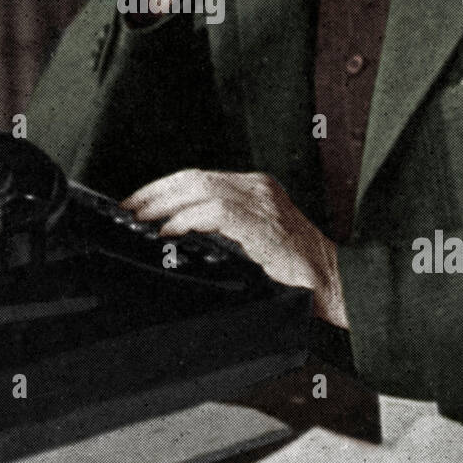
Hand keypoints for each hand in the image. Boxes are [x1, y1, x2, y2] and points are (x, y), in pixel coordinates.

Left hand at [122, 169, 347, 327]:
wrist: (335, 285)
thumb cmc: (296, 273)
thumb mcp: (255, 242)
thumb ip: (223, 231)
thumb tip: (175, 236)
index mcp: (256, 188)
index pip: (198, 177)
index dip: (162, 188)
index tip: (135, 203)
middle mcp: (258, 188)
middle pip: (193, 177)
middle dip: (154, 193)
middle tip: (127, 210)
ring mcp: (262, 203)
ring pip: (200, 188)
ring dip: (164, 205)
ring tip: (140, 221)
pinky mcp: (262, 223)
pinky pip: (216, 212)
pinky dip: (187, 220)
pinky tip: (169, 232)